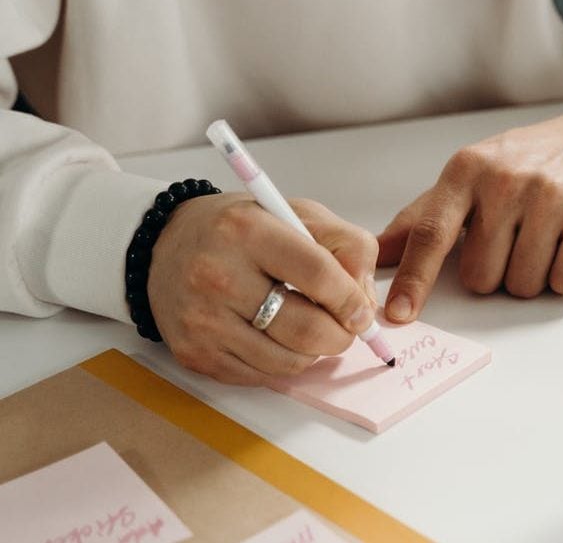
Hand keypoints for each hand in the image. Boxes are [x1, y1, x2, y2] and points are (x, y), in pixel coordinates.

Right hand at [148, 193, 379, 385]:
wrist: (168, 244)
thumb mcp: (297, 214)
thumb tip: (365, 301)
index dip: (352, 300)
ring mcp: (203, 320)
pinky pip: (261, 377)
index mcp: (248, 231)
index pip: (319, 275)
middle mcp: (218, 276)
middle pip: (307, 329)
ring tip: (306, 327)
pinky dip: (280, 363)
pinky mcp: (194, 354)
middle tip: (344, 328)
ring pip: (288, 362)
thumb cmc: (241, 229)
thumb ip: (345, 246)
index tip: (362, 311)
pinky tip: (274, 337)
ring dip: (311, 352)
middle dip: (340, 336)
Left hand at [377, 81, 562, 321]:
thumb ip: (422, 218)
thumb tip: (379, 254)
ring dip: (531, 275)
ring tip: (544, 236)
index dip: (414, 280)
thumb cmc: (527, 163)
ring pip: (522, 286)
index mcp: (466, 170)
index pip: (430, 234)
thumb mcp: (470, 178)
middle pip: (481, 277)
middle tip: (515, 238)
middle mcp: (505, 180)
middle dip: (496, 272)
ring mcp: (550, 196)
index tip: (399, 314)